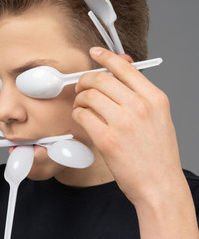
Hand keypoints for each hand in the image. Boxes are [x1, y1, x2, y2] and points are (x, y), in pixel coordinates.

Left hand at [72, 47, 183, 206]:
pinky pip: (82, 115)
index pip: (125, 67)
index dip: (105, 57)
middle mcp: (140, 106)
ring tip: (81, 105)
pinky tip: (81, 118)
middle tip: (81, 86)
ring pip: (89, 95)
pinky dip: (77, 114)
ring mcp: (123, 122)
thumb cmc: (158, 156)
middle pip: (101, 78)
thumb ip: (141, 97)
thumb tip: (120, 77)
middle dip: (85, 79)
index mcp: (155, 98)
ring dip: (79, 98)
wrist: (160, 185)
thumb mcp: (159, 119)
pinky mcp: (107, 139)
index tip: (94, 53)